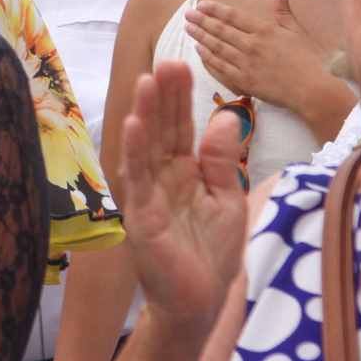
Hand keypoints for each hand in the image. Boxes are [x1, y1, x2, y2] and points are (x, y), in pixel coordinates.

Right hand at [119, 61, 249, 342]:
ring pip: (146, 146)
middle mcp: (163, 176)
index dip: (181, 96)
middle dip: (164, 95)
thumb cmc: (211, 252)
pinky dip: (135, 151)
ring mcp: (149, 193)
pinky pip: (137, 179)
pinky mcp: (140, 215)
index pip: (181, 126)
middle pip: (163, 129)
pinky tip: (133, 125)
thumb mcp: (227, 200)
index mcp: (184, 170)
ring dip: (145, 113)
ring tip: (147, 81)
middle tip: (166, 60)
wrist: (199, 300)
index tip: (182, 64)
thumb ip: (221, 160)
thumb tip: (226, 116)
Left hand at [186, 0, 332, 111]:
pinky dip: (208, 58)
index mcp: (264, 30)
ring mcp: (246, 63)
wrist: (313, 90)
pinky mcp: (244, 81)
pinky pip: (221, 67)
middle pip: (220, 30)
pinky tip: (199, 50)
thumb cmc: (309, 60)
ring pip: (218, 47)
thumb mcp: (298, 31)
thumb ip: (284, 10)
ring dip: (201, 36)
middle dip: (202, 20)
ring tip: (189, 28)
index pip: (233, 16)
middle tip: (188, 14)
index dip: (215, 9)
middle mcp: (251, 44)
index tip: (202, 4)